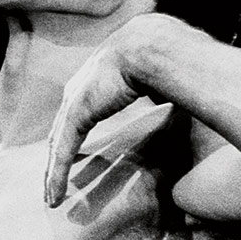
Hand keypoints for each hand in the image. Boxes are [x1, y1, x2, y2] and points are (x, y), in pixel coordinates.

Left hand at [44, 15, 173, 206]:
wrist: (155, 44)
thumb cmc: (169, 52)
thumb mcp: (166, 72)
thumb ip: (170, 85)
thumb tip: (191, 95)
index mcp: (102, 74)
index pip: (83, 108)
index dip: (79, 129)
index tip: (79, 149)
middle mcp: (83, 85)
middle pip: (64, 126)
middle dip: (58, 152)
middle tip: (53, 178)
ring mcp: (77, 99)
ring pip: (59, 142)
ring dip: (53, 170)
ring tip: (50, 195)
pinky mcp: (76, 113)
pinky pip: (63, 150)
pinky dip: (56, 174)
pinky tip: (53, 195)